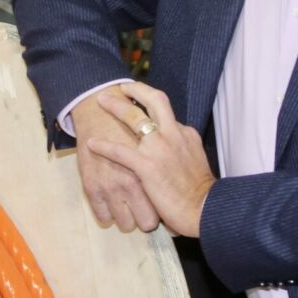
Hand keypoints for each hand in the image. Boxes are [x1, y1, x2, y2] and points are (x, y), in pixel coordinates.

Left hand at [87, 82, 214, 237]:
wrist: (206, 209)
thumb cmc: (200, 192)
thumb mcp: (195, 161)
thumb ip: (182, 149)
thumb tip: (172, 147)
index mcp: (185, 134)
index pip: (167, 112)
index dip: (151, 104)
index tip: (139, 99)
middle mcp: (173, 134)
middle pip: (155, 101)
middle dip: (136, 90)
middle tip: (120, 87)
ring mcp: (160, 148)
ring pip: (135, 118)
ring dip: (117, 107)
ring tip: (101, 101)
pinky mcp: (148, 166)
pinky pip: (120, 152)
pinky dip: (104, 146)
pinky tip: (92, 144)